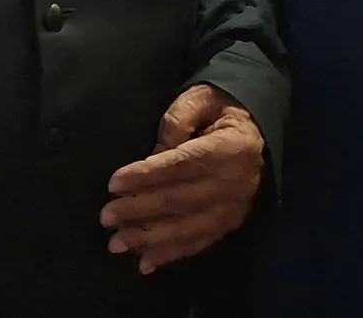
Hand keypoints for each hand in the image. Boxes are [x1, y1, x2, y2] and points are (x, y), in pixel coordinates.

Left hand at [100, 84, 265, 274]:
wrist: (256, 132)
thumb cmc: (221, 110)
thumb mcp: (200, 99)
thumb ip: (177, 120)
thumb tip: (155, 155)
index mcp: (231, 149)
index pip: (182, 165)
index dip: (146, 175)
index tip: (113, 183)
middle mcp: (236, 184)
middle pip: (180, 200)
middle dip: (139, 210)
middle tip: (106, 216)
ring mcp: (235, 208)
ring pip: (186, 228)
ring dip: (149, 238)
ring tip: (116, 243)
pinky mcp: (231, 224)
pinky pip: (198, 243)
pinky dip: (170, 254)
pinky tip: (145, 262)